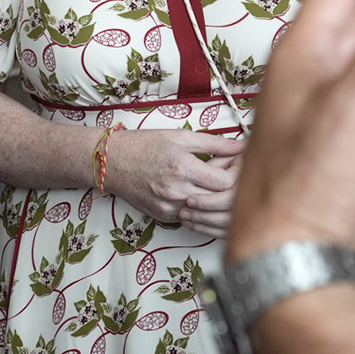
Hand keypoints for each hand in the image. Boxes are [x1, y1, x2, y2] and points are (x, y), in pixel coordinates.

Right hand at [105, 127, 244, 234]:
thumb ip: (215, 143)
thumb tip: (242, 145)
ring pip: (207, 210)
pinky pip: (191, 214)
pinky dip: (199, 204)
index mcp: (183, 168)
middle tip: (232, 173)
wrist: (111, 162)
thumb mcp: (181, 137)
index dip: (237, 173)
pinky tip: (197, 189)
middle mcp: (176, 192)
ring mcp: (169, 207)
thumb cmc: (145, 144)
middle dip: (231, 186)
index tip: (239, 164)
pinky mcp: (163, 216)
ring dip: (215, 197)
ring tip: (215, 180)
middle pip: (220, 199)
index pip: (225, 182)